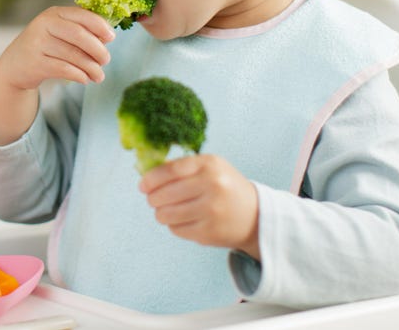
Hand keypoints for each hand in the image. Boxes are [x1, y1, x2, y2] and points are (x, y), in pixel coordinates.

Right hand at [0, 6, 114, 90]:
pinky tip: (85, 79)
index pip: (82, 15)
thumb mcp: (59, 33)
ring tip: (99, 76)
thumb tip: (108, 37)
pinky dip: (79, 75)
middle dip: (98, 50)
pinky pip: (64, 69)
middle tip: (106, 61)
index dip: (100, 26)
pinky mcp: (35, 63)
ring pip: (73, 55)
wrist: (14, 65)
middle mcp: (44, 25)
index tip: (112, 38)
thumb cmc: (44, 47)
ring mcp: (37, 43)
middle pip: (79, 35)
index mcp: (54, 13)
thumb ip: (81, 31)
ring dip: (91, 68)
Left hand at [139, 154, 260, 259]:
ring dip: (161, 214)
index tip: (142, 185)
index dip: (151, 179)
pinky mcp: (209, 232)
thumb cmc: (225, 187)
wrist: (256, 216)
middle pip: (164, 194)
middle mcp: (212, 186)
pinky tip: (184, 221)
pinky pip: (176, 229)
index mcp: (210, 165)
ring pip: (166, 214)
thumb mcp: (210, 168)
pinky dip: (175, 226)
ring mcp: (211, 211)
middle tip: (154, 200)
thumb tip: (147, 174)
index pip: (170, 170)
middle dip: (153, 199)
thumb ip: (181, 167)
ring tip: (167, 211)